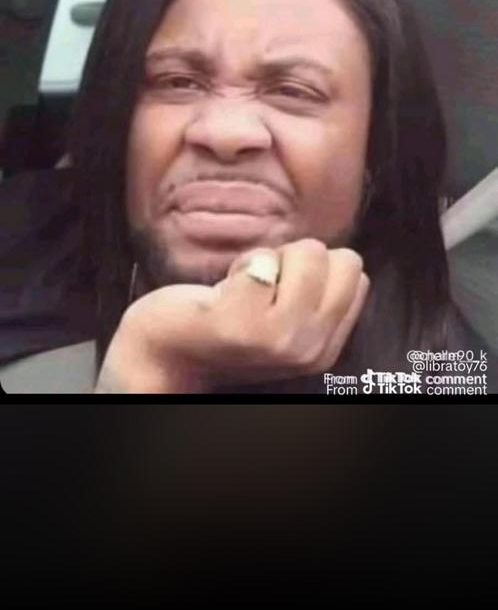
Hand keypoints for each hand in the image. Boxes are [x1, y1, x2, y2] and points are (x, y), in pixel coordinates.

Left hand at [94, 239, 368, 392]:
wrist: (166, 355)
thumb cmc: (223, 324)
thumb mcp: (285, 322)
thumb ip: (316, 299)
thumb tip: (342, 258)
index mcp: (324, 348)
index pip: (356, 275)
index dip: (315, 268)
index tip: (282, 287)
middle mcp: (308, 349)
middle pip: (342, 259)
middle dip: (299, 257)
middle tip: (262, 284)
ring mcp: (277, 340)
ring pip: (308, 253)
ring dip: (270, 258)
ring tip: (242, 287)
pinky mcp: (239, 324)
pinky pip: (262, 261)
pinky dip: (242, 262)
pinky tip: (222, 291)